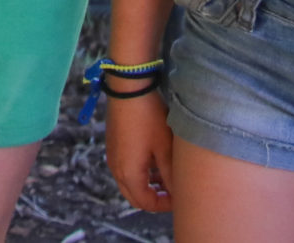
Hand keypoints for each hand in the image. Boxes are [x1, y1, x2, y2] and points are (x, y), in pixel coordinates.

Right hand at [105, 89, 176, 212]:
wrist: (128, 88)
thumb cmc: (149, 118)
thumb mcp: (164, 148)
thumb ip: (170, 175)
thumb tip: (178, 193)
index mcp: (128, 174)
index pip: (146, 203)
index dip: (165, 205)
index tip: (181, 197)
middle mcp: (116, 169)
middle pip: (135, 197)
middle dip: (155, 197)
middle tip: (174, 191)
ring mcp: (112, 157)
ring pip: (130, 183)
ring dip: (148, 185)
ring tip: (167, 175)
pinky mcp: (113, 145)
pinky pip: (125, 169)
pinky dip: (140, 172)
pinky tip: (155, 160)